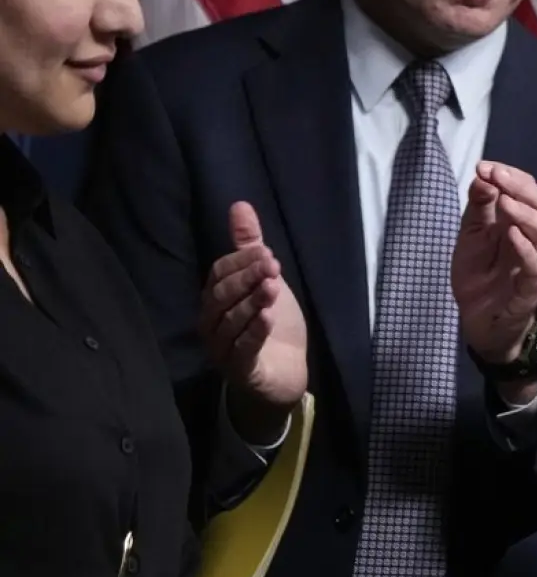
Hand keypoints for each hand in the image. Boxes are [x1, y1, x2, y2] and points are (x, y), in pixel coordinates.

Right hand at [200, 202, 307, 439]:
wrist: (285, 371)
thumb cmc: (271, 324)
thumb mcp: (264, 280)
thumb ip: (249, 246)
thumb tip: (240, 204)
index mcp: (215, 299)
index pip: (219, 274)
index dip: (241, 262)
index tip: (267, 252)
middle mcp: (211, 322)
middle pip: (222, 296)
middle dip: (247, 279)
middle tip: (273, 266)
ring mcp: (222, 348)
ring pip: (232, 321)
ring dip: (252, 303)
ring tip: (272, 288)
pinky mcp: (240, 369)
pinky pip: (243, 349)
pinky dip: (254, 332)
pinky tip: (267, 318)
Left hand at [451, 162, 536, 365]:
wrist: (478, 322)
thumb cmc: (479, 276)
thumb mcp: (471, 235)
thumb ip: (478, 207)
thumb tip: (484, 175)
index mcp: (521, 224)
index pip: (529, 191)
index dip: (512, 176)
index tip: (486, 166)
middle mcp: (535, 241)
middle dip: (523, 188)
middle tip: (498, 177)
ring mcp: (536, 264)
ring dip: (527, 214)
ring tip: (505, 203)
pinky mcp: (530, 289)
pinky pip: (536, 267)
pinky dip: (527, 249)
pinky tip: (512, 234)